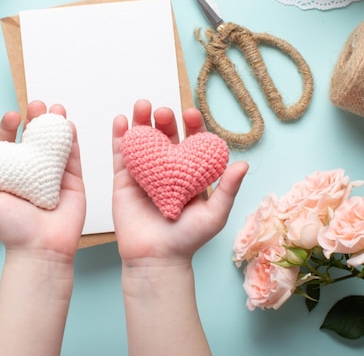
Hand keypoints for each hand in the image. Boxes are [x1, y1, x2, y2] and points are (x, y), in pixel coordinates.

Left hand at [0, 101, 85, 259]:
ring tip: (55, 108)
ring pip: (54, 143)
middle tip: (37, 104)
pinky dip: (71, 139)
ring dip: (54, 124)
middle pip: (33, 138)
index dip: (10, 127)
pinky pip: (73, 156)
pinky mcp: (72, 180)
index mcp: (9, 175)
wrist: (42, 250)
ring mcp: (53, 174)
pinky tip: (68, 124)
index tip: (13, 115)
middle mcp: (30, 172)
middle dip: (35, 118)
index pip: (8, 144)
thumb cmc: (12, 231)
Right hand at [112, 99, 247, 265]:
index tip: (191, 114)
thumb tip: (244, 163)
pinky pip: (121, 154)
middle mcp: (167, 170)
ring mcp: (144, 173)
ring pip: (143, 140)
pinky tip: (120, 119)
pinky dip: (119, 136)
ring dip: (141, 120)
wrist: (157, 258)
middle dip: (164, 120)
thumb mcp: (215, 214)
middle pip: (165, 136)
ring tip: (142, 105)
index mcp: (190, 174)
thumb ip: (228, 189)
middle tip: (163, 111)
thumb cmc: (188, 239)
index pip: (192, 142)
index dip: (192, 126)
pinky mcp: (124, 181)